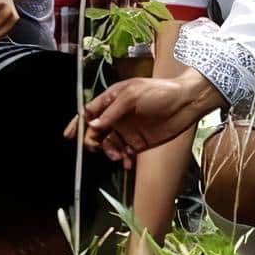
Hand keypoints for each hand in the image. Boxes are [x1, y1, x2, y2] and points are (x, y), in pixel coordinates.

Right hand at [63, 72, 222, 165]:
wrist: (184, 103)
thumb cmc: (158, 92)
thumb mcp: (132, 96)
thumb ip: (111, 112)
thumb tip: (92, 125)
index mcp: (112, 100)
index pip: (88, 113)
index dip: (77, 124)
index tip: (69, 136)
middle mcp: (116, 116)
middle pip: (95, 132)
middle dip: (92, 141)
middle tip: (96, 147)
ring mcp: (127, 130)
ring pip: (108, 145)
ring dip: (108, 152)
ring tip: (118, 154)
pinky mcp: (138, 142)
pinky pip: (124, 154)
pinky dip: (123, 159)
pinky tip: (127, 161)